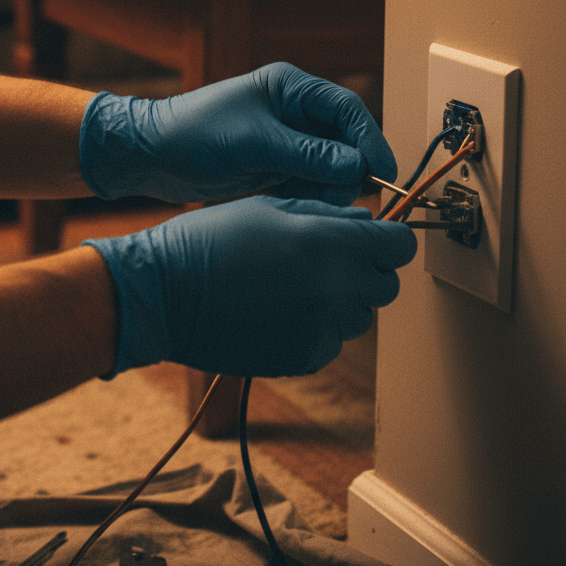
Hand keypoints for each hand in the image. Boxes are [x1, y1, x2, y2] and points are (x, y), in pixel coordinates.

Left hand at [79, 63, 395, 205]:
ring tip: (312, 204)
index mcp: (289, 88)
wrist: (149, 156)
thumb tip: (355, 167)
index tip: (383, 173)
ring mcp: (282, 138)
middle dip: (347, 170)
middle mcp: (291, 111)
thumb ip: (306, 154)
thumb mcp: (253, 143)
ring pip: (327, 166)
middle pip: (343, 140)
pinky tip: (293, 205)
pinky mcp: (271, 164)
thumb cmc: (192, 134)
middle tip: (342, 198)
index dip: (369, 141)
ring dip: (327, 187)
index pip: (347, 110)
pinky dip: (307, 194)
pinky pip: (306, 181)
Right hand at [85, 196, 415, 377]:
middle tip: (325, 259)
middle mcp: (336, 289)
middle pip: (386, 284)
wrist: (165, 293)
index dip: (387, 238)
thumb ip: (327, 215)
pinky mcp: (304, 358)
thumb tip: (363, 221)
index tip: (373, 237)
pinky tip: (276, 310)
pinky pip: (330, 341)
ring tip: (292, 285)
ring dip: (340, 300)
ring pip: (360, 316)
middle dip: (365, 269)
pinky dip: (315, 327)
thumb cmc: (210, 240)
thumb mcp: (270, 207)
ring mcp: (322, 329)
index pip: (400, 245)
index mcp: (330, 244)